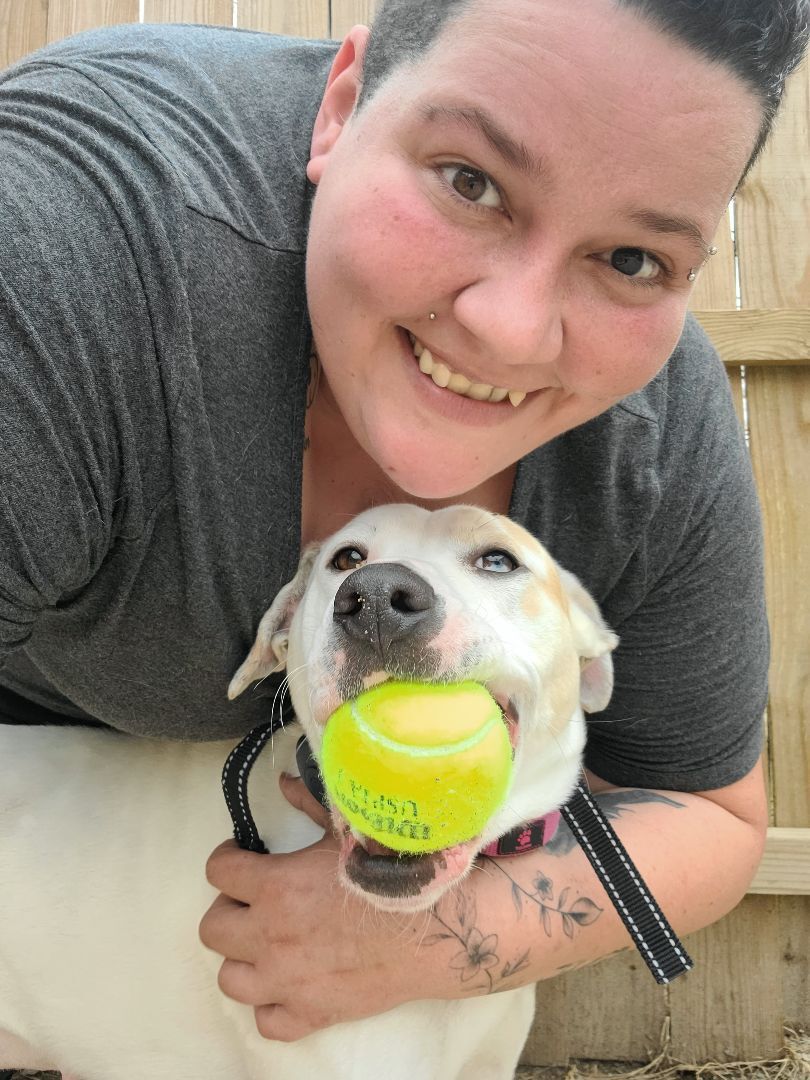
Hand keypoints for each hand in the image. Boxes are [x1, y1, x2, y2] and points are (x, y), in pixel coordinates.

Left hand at [199, 774, 433, 1041]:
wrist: (436, 927)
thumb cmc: (393, 872)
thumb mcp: (348, 827)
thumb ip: (309, 801)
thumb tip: (282, 782)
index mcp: (276, 886)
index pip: (218, 872)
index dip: (227, 860)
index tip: (242, 857)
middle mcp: (271, 937)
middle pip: (212, 928)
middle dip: (229, 908)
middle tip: (254, 900)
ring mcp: (288, 981)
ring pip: (230, 978)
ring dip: (243, 957)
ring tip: (267, 941)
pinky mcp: (311, 1013)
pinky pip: (266, 1021)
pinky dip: (271, 1003)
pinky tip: (288, 981)